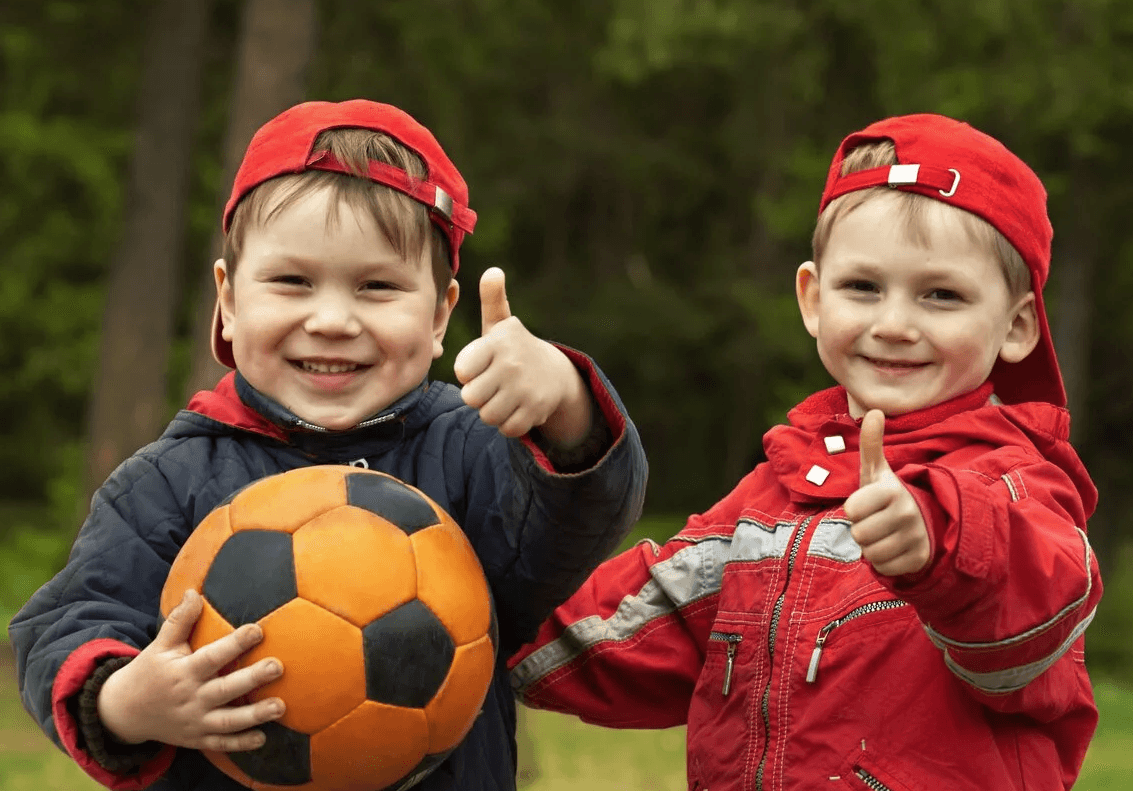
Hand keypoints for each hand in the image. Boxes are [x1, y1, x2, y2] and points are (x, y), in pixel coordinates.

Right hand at [97, 589, 284, 750]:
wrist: (123, 713)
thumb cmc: (150, 671)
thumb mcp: (160, 645)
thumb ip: (179, 620)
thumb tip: (194, 591)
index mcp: (183, 672)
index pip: (212, 657)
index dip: (235, 644)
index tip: (257, 629)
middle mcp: (191, 698)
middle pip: (225, 690)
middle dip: (252, 679)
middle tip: (278, 666)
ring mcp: (194, 722)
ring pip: (228, 721)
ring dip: (255, 716)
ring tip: (281, 707)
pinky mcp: (197, 739)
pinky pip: (221, 744)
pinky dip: (240, 744)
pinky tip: (263, 738)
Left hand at [454, 267, 592, 446]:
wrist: (557, 373)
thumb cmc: (514, 350)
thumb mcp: (501, 325)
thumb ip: (492, 300)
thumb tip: (493, 271)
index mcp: (498, 342)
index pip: (462, 371)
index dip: (468, 372)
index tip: (481, 365)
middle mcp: (512, 364)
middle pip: (471, 397)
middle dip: (478, 395)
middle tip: (492, 384)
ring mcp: (526, 389)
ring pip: (487, 415)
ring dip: (492, 411)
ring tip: (504, 396)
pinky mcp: (536, 411)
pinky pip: (506, 428)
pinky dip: (509, 423)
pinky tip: (517, 407)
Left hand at [843, 410, 930, 576]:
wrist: (922, 523)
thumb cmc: (888, 496)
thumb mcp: (877, 471)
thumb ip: (871, 444)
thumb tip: (874, 411)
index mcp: (891, 490)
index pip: (851, 509)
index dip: (853, 509)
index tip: (866, 504)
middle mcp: (906, 513)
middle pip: (858, 533)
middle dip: (861, 530)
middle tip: (875, 522)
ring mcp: (915, 537)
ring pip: (870, 553)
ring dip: (871, 547)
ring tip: (883, 535)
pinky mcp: (918, 559)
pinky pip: (884, 568)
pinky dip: (884, 562)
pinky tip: (893, 549)